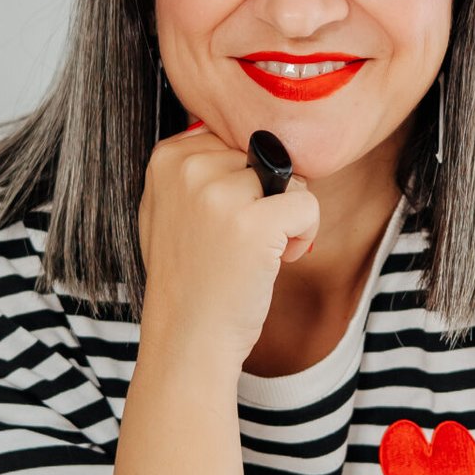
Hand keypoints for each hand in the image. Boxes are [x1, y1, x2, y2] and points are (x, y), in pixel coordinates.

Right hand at [137, 125, 319, 367]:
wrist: (188, 339)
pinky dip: (304, 233)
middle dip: (266, 197)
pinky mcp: (254, 221)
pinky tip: (276, 261)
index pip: (235, 138)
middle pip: (265, 155)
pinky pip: (307, 202)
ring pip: (290, 177)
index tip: (221, 222)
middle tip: (240, 243)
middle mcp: (189, 168)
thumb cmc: (189, 280)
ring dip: (285, 217)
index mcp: (166, 158)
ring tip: (254, 253)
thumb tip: (242, 135)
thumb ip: (196, 167)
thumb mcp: (169, 210)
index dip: (243, 182)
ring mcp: (220, 193)